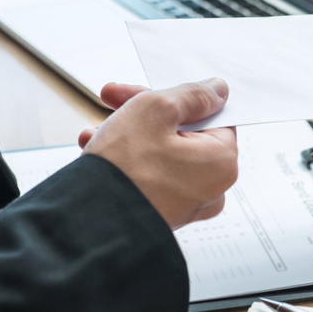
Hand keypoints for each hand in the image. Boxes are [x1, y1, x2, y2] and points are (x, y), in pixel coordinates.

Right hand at [79, 78, 237, 228]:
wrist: (90, 221)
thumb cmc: (125, 170)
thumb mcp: (156, 109)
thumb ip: (191, 95)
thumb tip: (216, 90)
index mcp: (222, 161)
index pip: (209, 114)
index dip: (176, 98)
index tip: (149, 92)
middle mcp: (212, 187)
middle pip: (184, 132)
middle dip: (145, 113)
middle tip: (115, 101)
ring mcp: (189, 204)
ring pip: (163, 152)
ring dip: (130, 134)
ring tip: (98, 130)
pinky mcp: (165, 212)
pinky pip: (153, 175)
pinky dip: (130, 160)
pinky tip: (100, 149)